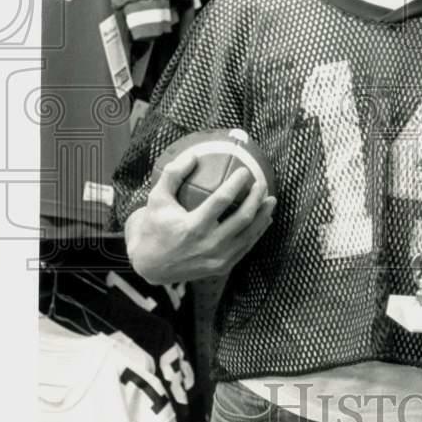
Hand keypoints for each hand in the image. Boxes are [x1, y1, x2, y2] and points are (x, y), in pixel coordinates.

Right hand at [125, 149, 276, 285]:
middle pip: (243, 218)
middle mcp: (208, 244)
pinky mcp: (222, 267)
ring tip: (270, 199)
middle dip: (256, 198)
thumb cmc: (155, 226)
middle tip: (262, 183)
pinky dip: (258, 232)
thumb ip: (173, 174)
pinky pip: (246, 247)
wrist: (151, 266)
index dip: (236, 184)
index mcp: (192, 227)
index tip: (245, 171)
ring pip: (249, 235)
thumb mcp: (157, 199)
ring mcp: (218, 258)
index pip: (221, 201)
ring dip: (263, 216)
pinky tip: (265, 219)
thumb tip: (194, 154)